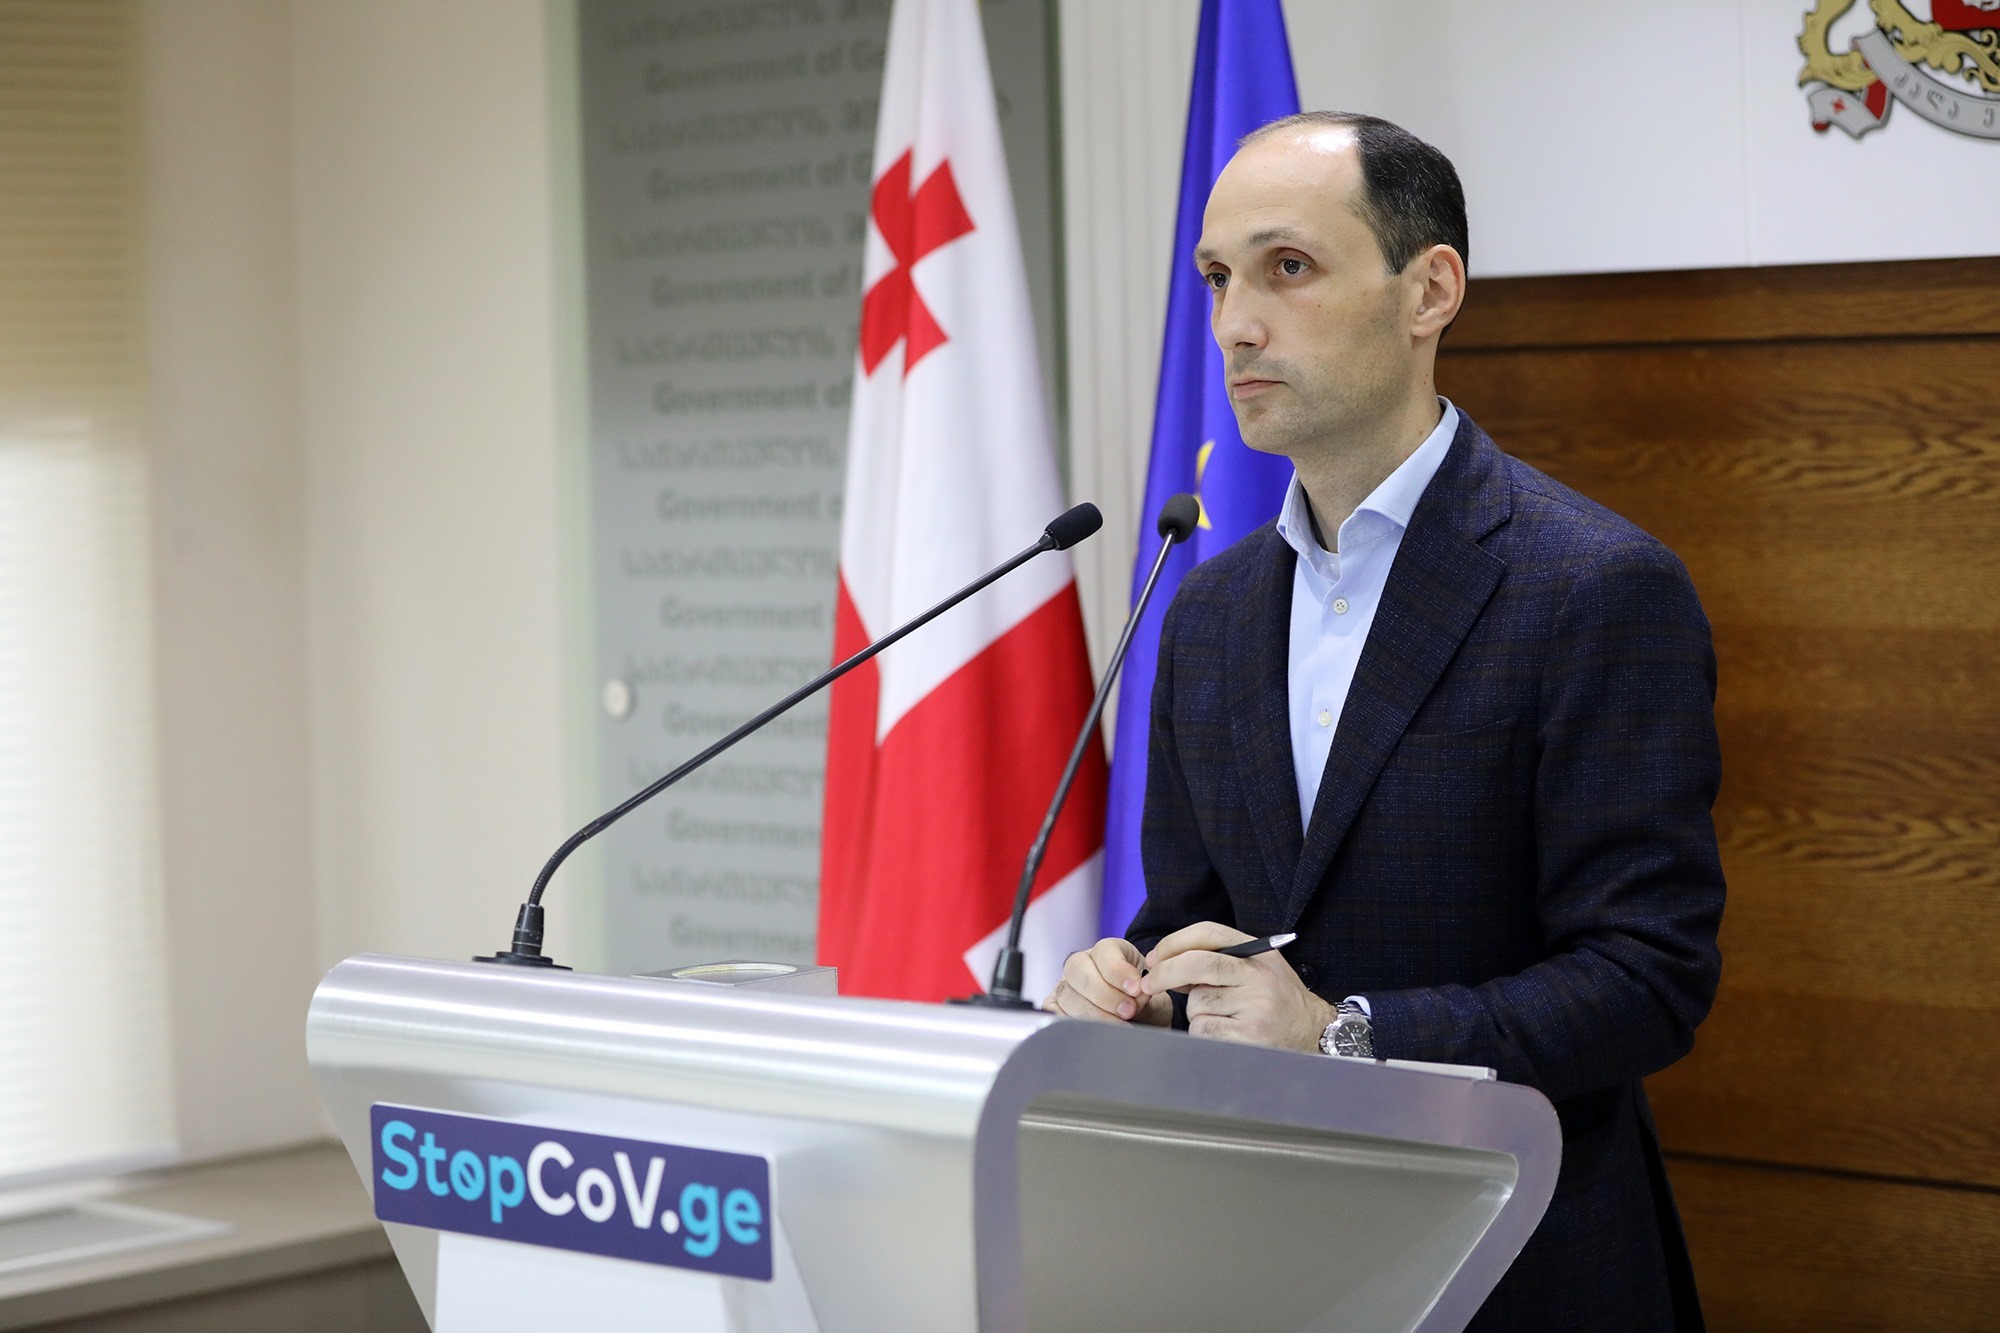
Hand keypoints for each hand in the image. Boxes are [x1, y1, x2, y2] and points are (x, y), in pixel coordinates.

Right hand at [1044, 937, 1172, 1024]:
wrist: (1142, 1024)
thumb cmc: (1145, 1004)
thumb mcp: (1150, 994)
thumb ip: (1143, 994)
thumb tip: (1136, 996)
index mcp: (1108, 951)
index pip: (1104, 951)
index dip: (1118, 970)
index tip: (1136, 988)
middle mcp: (1082, 964)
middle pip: (1079, 970)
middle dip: (1105, 993)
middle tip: (1128, 1010)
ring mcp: (1066, 985)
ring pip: (1068, 995)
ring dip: (1094, 1013)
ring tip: (1119, 1026)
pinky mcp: (1055, 1008)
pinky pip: (1057, 1015)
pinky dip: (1075, 1025)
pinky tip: (1095, 1033)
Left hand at [1140, 921, 1333, 1052]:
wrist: (1315, 1035)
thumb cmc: (1278, 1002)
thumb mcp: (1258, 971)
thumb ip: (1218, 962)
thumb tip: (1162, 963)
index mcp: (1259, 953)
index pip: (1208, 933)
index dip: (1174, 942)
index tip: (1154, 958)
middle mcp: (1259, 976)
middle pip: (1197, 963)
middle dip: (1163, 974)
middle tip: (1147, 986)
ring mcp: (1255, 1006)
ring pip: (1197, 1003)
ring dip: (1197, 1012)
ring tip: (1226, 1018)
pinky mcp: (1250, 1036)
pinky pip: (1204, 1030)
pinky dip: (1205, 1033)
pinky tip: (1228, 1035)